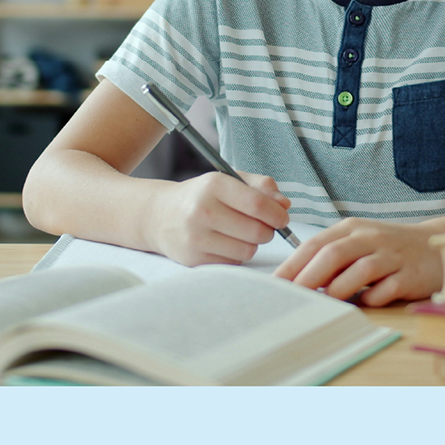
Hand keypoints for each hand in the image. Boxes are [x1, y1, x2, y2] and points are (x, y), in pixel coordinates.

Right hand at [149, 172, 290, 266]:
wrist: (160, 215)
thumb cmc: (203, 196)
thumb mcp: (230, 180)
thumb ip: (261, 187)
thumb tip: (284, 204)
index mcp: (214, 185)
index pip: (257, 204)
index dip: (277, 214)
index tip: (282, 218)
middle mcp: (202, 210)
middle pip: (256, 231)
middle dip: (268, 231)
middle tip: (264, 227)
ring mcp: (195, 236)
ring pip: (247, 250)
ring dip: (252, 244)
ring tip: (242, 234)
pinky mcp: (193, 258)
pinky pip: (233, 263)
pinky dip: (236, 256)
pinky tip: (225, 243)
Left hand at [273, 218, 442, 306]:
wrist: (436, 248)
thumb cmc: (388, 250)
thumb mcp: (358, 244)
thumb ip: (331, 259)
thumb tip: (296, 282)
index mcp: (352, 228)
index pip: (316, 243)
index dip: (293, 264)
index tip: (274, 284)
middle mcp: (371, 237)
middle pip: (333, 254)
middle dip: (309, 277)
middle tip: (293, 297)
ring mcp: (392, 255)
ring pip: (360, 270)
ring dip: (339, 289)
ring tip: (327, 302)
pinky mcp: (410, 275)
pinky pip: (386, 290)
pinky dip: (372, 299)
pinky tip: (367, 303)